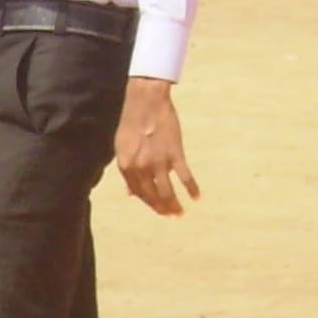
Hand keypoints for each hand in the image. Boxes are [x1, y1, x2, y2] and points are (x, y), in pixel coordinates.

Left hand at [114, 78, 200, 217]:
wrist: (146, 101)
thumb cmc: (131, 122)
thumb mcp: (122, 148)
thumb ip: (127, 170)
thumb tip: (130, 192)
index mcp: (126, 167)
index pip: (138, 193)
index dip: (148, 202)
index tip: (156, 209)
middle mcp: (141, 168)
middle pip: (153, 195)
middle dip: (161, 208)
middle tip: (170, 216)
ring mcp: (159, 162)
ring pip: (167, 191)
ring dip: (174, 205)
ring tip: (180, 213)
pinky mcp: (175, 154)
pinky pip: (185, 176)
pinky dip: (191, 188)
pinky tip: (196, 197)